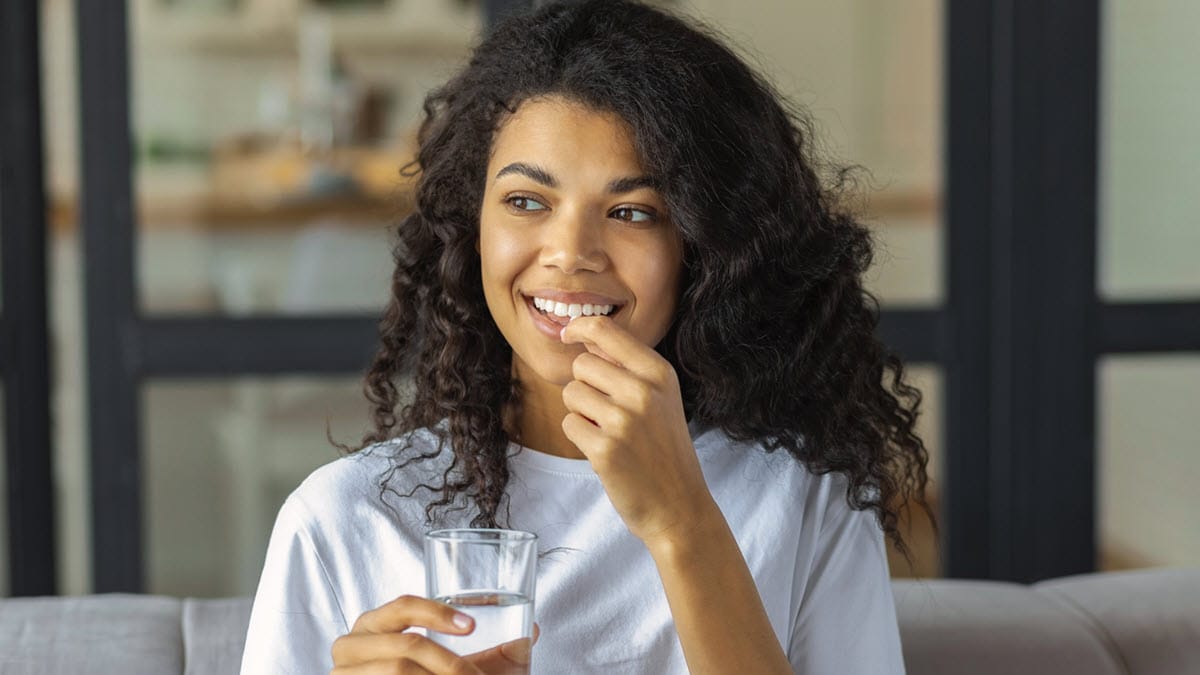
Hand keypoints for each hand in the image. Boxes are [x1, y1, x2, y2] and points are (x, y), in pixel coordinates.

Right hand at [331, 595, 538, 674]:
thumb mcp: (453, 668)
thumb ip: (488, 653)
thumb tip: (532, 632)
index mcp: (373, 624)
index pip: (403, 607)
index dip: (437, 613)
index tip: (472, 627)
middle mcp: (350, 645)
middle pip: (404, 647)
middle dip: (449, 666)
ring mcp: (342, 674)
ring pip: (397, 672)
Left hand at [559, 315, 718, 546]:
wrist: (680, 506)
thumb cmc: (665, 449)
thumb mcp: (662, 398)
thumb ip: (628, 367)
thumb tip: (585, 337)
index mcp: (659, 373)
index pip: (606, 330)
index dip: (579, 328)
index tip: (569, 335)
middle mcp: (643, 391)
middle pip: (582, 364)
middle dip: (585, 385)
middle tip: (607, 412)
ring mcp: (624, 421)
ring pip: (572, 394)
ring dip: (582, 412)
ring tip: (609, 432)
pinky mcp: (605, 450)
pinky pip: (570, 424)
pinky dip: (580, 437)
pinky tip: (604, 450)